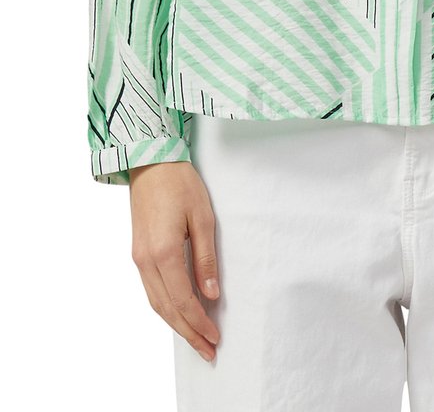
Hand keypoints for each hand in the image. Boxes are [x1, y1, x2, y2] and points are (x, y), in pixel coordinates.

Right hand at [129, 161, 220, 361]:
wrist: (151, 161)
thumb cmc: (180, 184)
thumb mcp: (203, 217)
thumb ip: (205, 258)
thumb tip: (212, 293)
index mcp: (163, 252)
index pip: (183, 300)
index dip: (199, 322)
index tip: (215, 336)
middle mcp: (146, 260)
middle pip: (166, 308)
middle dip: (188, 332)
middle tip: (208, 350)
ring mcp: (138, 257)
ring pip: (156, 302)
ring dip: (175, 324)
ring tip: (196, 338)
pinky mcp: (138, 252)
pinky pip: (151, 289)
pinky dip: (165, 307)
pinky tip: (178, 313)